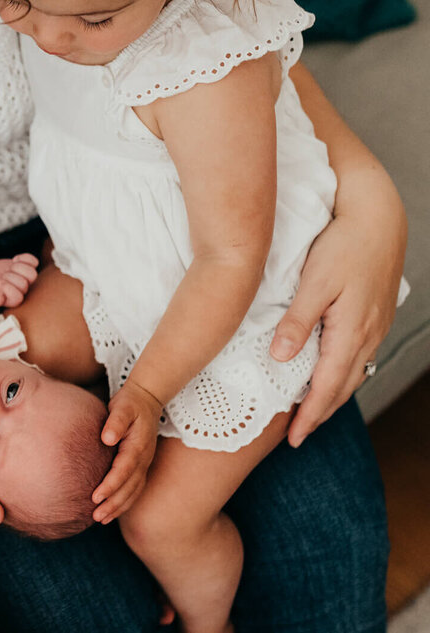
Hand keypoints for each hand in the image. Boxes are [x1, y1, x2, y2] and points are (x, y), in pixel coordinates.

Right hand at [0, 254, 38, 307]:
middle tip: (2, 276)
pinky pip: (34, 261)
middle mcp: (22, 291)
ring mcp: (26, 279)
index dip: (7, 288)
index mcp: (13, 300)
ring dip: (18, 268)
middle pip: (24, 284)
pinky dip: (24, 258)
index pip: (17, 297)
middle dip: (9, 277)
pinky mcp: (28, 268)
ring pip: (32, 274)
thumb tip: (2, 296)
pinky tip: (15, 260)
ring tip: (10, 268)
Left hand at [92, 380, 161, 522]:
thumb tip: (107, 439)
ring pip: (133, 492)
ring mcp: (144, 464)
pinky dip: (124, 502)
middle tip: (96, 517)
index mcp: (138, 446)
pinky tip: (111, 510)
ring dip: (118, 507)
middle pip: (129, 487)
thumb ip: (115, 421)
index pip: (123, 471)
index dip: (110, 486)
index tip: (95, 497)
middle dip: (113, 504)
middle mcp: (143, 459)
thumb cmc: (130, 403)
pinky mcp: (141, 466)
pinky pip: (134, 489)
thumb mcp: (123, 406)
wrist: (147, 400)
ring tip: (101, 519)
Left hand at [272, 206, 405, 447]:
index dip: (309, 417)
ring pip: (352, 373)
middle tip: (297, 436)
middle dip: (319, 414)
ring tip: (310, 412)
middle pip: (342, 387)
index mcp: (350, 332)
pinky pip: (358, 356)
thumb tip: (278, 357)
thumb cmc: (343, 244)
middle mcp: (367, 335)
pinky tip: (329, 373)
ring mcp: (375, 326)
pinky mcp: (375, 315)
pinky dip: (342, 373)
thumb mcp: (315, 282)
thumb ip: (297, 321)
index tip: (293, 440)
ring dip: (331, 395)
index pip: (326, 387)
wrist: (378, 216)